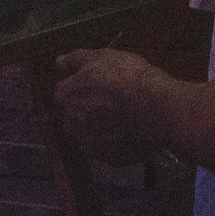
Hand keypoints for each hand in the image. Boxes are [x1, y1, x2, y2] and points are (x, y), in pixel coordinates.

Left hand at [54, 47, 174, 163]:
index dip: (84, 87)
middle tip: (114, 100)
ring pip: (90, 134)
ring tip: (125, 116)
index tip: (101, 84)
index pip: (66, 92)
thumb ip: (76, 59)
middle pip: (76, 115)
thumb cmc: (128, 77)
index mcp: (66, 96)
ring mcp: (89, 143)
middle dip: (89, 109)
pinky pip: (108, 149)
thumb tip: (59, 61)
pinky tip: (131, 130)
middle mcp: (71, 123)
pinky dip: (116, 142)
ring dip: (101, 127)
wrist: (155, 108)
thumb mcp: (102, 57)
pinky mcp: (108, 158)